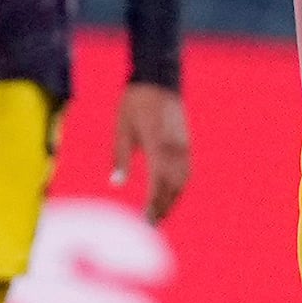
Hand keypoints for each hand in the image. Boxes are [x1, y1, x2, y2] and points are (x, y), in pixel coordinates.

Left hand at [114, 80, 190, 223]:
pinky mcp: (186, 141)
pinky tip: (171, 192)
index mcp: (157, 146)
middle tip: (152, 224)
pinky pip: (186, 169)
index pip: (158, 184)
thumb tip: (115, 183)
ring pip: (183, 179)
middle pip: (173, 186)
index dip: (154, 204)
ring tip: (161, 212)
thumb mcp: (121, 129)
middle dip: (164, 206)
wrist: (158, 78)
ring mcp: (183, 145)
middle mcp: (174, 149)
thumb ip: (120, 157)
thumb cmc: (134, 102)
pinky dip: (180, 185)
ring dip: (173, 198)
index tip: (146, 220)